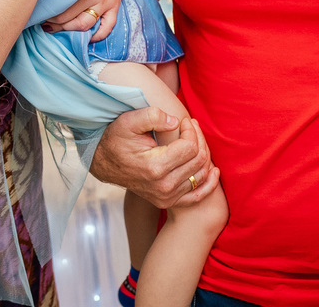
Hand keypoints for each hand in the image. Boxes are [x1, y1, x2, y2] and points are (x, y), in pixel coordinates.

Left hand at [44, 0, 133, 39]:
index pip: (59, 3)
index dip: (47, 11)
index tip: (39, 13)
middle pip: (68, 16)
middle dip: (54, 23)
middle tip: (45, 24)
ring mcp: (104, 1)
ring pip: (84, 23)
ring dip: (70, 30)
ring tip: (61, 30)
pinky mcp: (114, 5)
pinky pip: (108, 26)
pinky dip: (98, 35)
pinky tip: (89, 38)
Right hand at [90, 107, 218, 208]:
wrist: (105, 163)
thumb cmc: (117, 139)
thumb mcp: (128, 121)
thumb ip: (152, 116)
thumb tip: (176, 122)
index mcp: (155, 167)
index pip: (190, 147)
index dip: (191, 130)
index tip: (184, 120)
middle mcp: (163, 186)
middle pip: (199, 160)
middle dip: (199, 139)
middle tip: (191, 126)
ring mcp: (166, 196)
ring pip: (201, 175)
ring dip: (204, 155)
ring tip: (194, 140)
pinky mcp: (168, 202)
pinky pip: (198, 195)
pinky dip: (209, 183)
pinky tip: (214, 170)